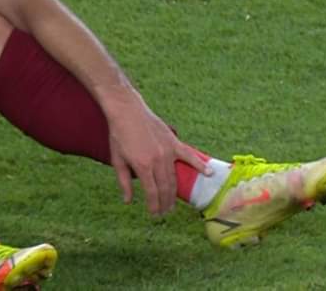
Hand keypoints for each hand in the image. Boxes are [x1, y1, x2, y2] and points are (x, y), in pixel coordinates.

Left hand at [105, 97, 209, 215]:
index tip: (154, 213)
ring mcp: (168, 151)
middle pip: (165, 188)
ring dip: (174, 193)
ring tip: (173, 204)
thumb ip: (123, 181)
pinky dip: (200, 165)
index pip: (152, 192)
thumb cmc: (119, 135)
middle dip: (165, 203)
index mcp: (142, 165)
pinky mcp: (174, 142)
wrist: (126, 111)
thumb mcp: (116, 160)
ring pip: (174, 177)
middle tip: (164, 212)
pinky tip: (209, 174)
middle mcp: (157, 160)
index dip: (154, 205)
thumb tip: (128, 201)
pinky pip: (189, 156)